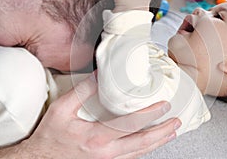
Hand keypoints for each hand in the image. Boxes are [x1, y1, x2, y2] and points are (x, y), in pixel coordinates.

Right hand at [0, 75, 180, 158]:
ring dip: (158, 142)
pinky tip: (151, 143)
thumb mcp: (61, 110)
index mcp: (96, 137)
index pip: (131, 125)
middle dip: (162, 132)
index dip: (150, 114)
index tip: (163, 105)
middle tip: (176, 121)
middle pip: (142, 143)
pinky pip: (132, 157)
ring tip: (171, 132)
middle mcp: (106, 153)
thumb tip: (99, 75)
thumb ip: (82, 92)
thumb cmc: (50, 137)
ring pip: (140, 153)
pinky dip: (145, 149)